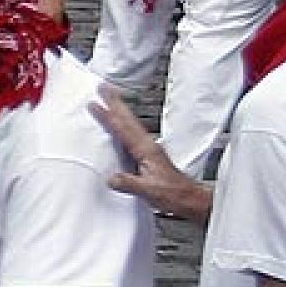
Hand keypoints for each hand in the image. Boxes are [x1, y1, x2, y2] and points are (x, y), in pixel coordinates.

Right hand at [90, 86, 212, 224]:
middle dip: (115, 102)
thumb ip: (129, 183)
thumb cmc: (174, 194)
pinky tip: (120, 125)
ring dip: (120, 110)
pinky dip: (124, 124)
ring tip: (110, 99)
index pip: (123, 129)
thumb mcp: (149, 191)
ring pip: (131, 124)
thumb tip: (111, 178)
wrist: (189, 199)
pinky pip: (132, 134)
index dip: (108, 116)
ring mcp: (149, 149)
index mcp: (146, 151)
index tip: (95, 104)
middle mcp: (148, 146)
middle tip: (103, 87)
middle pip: (128, 119)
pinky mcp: (149, 155)